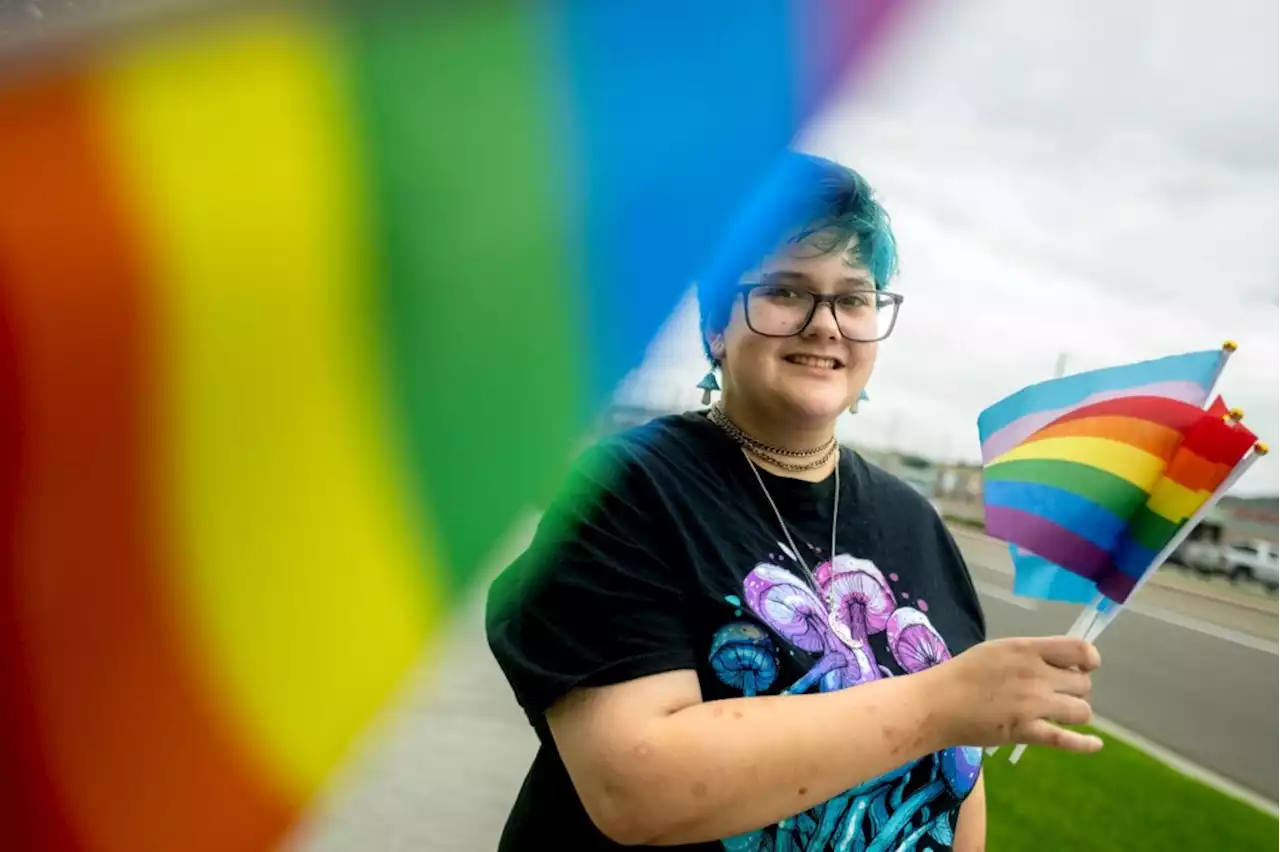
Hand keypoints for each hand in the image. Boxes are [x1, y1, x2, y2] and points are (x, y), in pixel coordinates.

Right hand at [929, 636, 1102, 753]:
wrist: (937, 703)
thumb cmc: (963, 673)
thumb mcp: (997, 650)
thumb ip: (1029, 654)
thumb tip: (1059, 663)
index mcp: (1027, 650)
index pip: (1080, 650)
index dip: (1089, 659)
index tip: (1084, 666)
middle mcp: (1036, 675)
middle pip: (1083, 684)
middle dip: (1074, 689)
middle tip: (1056, 694)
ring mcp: (1034, 705)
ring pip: (1081, 711)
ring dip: (1074, 713)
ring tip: (1057, 714)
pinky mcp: (1028, 732)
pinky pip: (1068, 740)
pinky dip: (1086, 744)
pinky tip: (1094, 744)